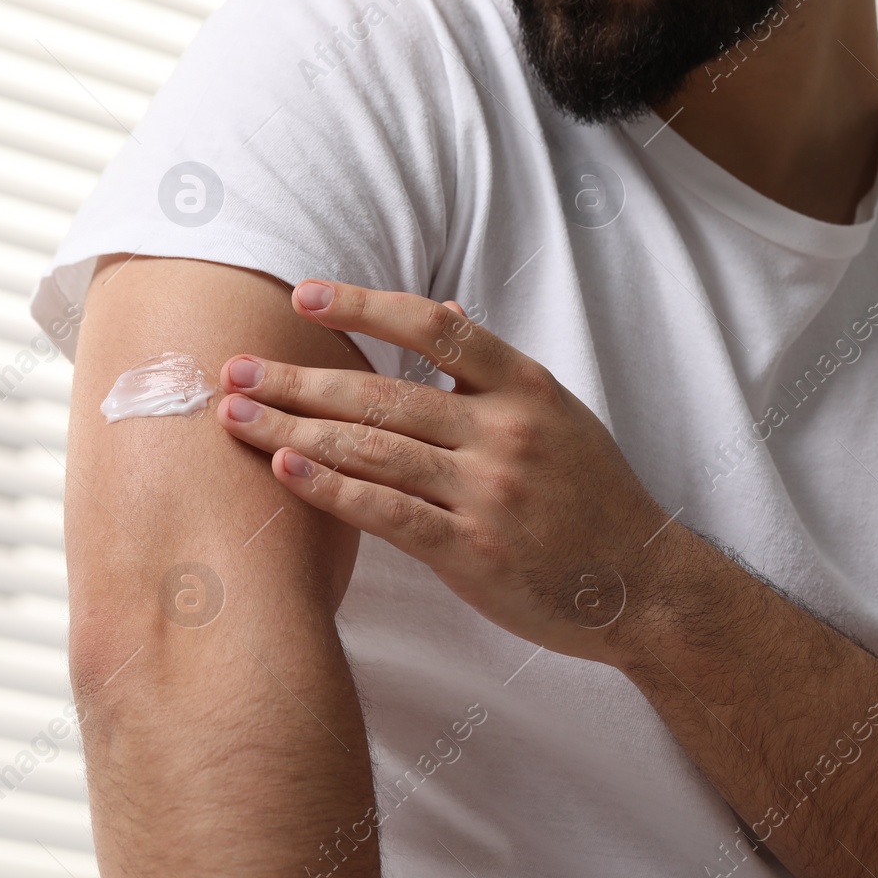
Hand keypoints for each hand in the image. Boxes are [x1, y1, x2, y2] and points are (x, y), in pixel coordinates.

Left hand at [214, 279, 674, 664]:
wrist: (642, 585)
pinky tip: (285, 468)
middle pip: (382, 393)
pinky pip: (388, 513)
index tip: (302, 293)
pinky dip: (331, 489)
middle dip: (298, 377)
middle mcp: (506, 432)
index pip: (435, 327)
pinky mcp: (474, 551)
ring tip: (235, 415)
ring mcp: (489, 492)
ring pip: (373, 449)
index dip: (363, 303)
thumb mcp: (561, 415)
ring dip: (294, 428)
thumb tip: (446, 311)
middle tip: (234, 367)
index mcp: (526, 387)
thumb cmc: (594, 497)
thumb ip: (496, 371)